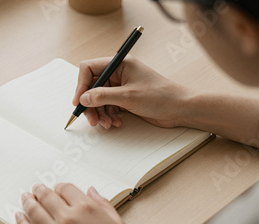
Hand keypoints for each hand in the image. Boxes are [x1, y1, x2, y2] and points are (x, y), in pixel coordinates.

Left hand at [16, 183, 144, 223]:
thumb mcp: (117, 222)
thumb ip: (102, 203)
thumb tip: (92, 191)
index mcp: (86, 208)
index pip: (66, 188)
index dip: (60, 187)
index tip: (58, 189)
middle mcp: (68, 218)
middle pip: (47, 197)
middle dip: (40, 190)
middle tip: (36, 188)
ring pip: (35, 211)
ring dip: (28, 202)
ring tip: (25, 198)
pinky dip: (22, 222)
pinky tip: (19, 216)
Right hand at [73, 56, 195, 128]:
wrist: (180, 109)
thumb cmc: (160, 96)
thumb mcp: (128, 96)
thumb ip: (103, 96)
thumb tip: (84, 98)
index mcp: (120, 63)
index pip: (89, 68)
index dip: (81, 85)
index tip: (79, 101)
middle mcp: (119, 73)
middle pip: (93, 86)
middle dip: (90, 104)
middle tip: (92, 119)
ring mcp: (122, 86)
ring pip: (99, 99)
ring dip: (100, 113)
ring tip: (107, 124)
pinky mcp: (125, 99)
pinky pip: (108, 106)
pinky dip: (109, 115)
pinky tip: (116, 123)